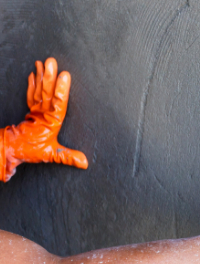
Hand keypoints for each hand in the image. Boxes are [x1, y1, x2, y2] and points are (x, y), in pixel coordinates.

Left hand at [1, 58, 87, 181]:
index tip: (65, 75)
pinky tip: (34, 73)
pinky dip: (32, 84)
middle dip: (49, 76)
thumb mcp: (50, 155)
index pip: (58, 103)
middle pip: (47, 92)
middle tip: (51, 61)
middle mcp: (43, 113)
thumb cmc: (31, 151)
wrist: (10, 149)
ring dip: (41, 76)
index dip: (62, 89)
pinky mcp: (31, 110)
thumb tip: (85, 162)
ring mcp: (35, 110)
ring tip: (43, 62)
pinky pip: (31, 94)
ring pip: (39, 90)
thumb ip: (68, 157)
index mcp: (50, 122)